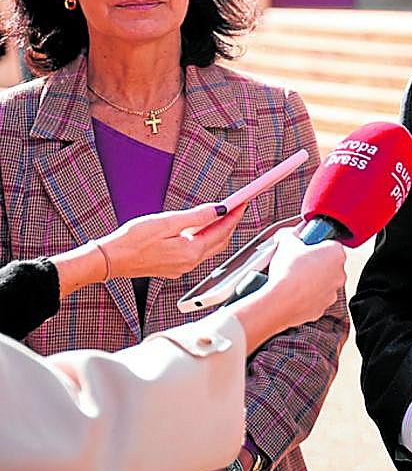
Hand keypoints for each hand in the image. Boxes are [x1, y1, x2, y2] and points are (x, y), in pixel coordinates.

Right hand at [97, 202, 246, 279]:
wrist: (110, 260)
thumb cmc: (132, 240)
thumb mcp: (167, 222)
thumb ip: (196, 216)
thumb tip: (219, 209)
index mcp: (190, 252)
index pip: (222, 231)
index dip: (234, 215)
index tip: (243, 202)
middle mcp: (189, 263)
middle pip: (219, 242)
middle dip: (230, 224)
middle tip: (237, 207)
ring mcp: (181, 267)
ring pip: (209, 248)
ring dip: (218, 232)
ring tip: (222, 215)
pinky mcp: (172, 267)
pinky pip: (196, 252)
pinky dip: (203, 240)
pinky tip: (200, 230)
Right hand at [262, 228, 346, 324]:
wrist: (280, 301)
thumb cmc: (288, 272)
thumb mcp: (286, 243)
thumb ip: (288, 235)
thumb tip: (286, 235)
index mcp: (337, 254)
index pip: (330, 244)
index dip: (315, 244)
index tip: (305, 247)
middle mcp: (339, 274)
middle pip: (327, 264)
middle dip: (313, 262)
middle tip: (297, 262)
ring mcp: (332, 293)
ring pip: (322, 283)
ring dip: (310, 280)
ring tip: (292, 278)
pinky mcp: (322, 308)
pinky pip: (315, 298)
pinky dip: (306, 296)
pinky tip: (292, 292)